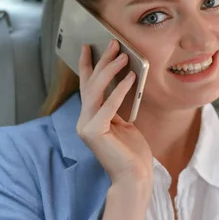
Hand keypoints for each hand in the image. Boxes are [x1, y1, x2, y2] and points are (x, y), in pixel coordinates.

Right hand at [76, 40, 152, 193]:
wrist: (135, 177)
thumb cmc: (132, 152)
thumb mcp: (124, 123)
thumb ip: (117, 107)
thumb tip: (123, 81)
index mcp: (90, 118)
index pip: (87, 86)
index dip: (88, 65)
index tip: (89, 46)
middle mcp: (84, 121)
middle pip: (91, 84)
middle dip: (102, 61)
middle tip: (113, 43)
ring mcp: (86, 127)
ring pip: (96, 91)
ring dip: (110, 70)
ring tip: (123, 55)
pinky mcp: (94, 132)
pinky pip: (109, 105)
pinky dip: (120, 90)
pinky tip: (131, 77)